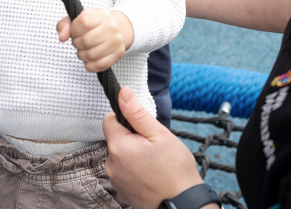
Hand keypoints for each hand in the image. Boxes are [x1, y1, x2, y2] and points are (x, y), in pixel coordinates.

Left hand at [56, 8, 133, 72]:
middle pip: (86, 41)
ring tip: (85, 49)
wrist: (115, 29)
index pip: (83, 22)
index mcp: (100, 15)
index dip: (74, 30)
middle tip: (79, 41)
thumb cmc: (93, 25)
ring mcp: (116, 41)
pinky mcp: (118, 54)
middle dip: (77, 44)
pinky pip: (98, 66)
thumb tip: (62, 37)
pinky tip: (90, 58)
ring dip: (82, 55)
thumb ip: (64, 25)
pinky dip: (89, 65)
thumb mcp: (77, 19)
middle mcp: (111, 27)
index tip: (75, 31)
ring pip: (91, 55)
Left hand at [103, 87, 206, 208]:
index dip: (125, 118)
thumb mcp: (159, 134)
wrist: (182, 203)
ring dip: (133, 155)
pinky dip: (135, 170)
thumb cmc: (175, 169)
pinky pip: (124, 172)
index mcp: (119, 147)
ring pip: (120, 155)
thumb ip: (137, 113)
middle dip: (132, 138)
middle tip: (153, 147)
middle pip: (115, 139)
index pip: (108, 119)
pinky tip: (151, 175)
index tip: (142, 127)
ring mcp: (115, 180)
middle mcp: (111, 164)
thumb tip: (122, 93)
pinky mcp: (121, 191)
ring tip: (154, 163)